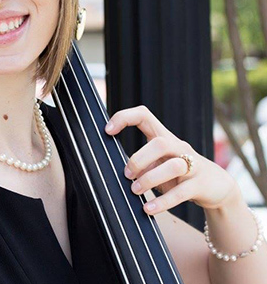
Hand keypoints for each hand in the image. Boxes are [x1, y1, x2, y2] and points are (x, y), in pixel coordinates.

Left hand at [105, 105, 239, 214]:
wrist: (217, 187)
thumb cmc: (178, 174)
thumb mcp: (158, 164)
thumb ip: (141, 164)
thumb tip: (119, 171)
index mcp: (163, 137)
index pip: (144, 115)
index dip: (125, 118)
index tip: (107, 131)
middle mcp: (179, 147)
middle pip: (160, 143)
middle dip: (139, 159)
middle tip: (126, 175)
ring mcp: (193, 165)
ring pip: (173, 166)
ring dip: (149, 179)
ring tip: (135, 190)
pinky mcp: (200, 185)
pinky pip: (181, 193)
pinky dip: (162, 202)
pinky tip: (148, 209)